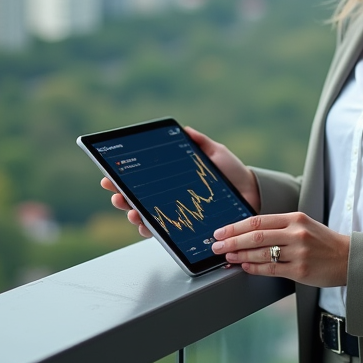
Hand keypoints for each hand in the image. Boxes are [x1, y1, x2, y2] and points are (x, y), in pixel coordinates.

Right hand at [100, 126, 260, 237]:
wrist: (252, 195)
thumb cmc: (233, 175)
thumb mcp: (216, 154)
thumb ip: (199, 143)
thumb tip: (184, 130)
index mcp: (172, 179)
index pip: (142, 179)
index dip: (123, 178)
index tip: (110, 175)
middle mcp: (169, 197)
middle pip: (137, 199)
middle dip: (121, 197)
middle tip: (115, 193)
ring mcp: (175, 214)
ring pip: (145, 217)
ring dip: (132, 214)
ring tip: (130, 210)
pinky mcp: (184, 230)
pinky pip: (162, 233)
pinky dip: (150, 230)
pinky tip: (145, 225)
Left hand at [211, 212, 348, 287]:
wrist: (348, 257)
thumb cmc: (323, 241)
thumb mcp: (303, 225)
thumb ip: (279, 227)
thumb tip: (247, 232)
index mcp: (295, 218)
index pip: (258, 221)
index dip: (235, 227)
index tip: (220, 232)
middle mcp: (296, 233)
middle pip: (256, 236)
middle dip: (232, 241)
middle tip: (216, 246)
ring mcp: (298, 252)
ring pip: (261, 253)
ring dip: (240, 255)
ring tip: (227, 257)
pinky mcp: (300, 270)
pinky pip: (271, 269)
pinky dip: (254, 267)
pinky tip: (244, 266)